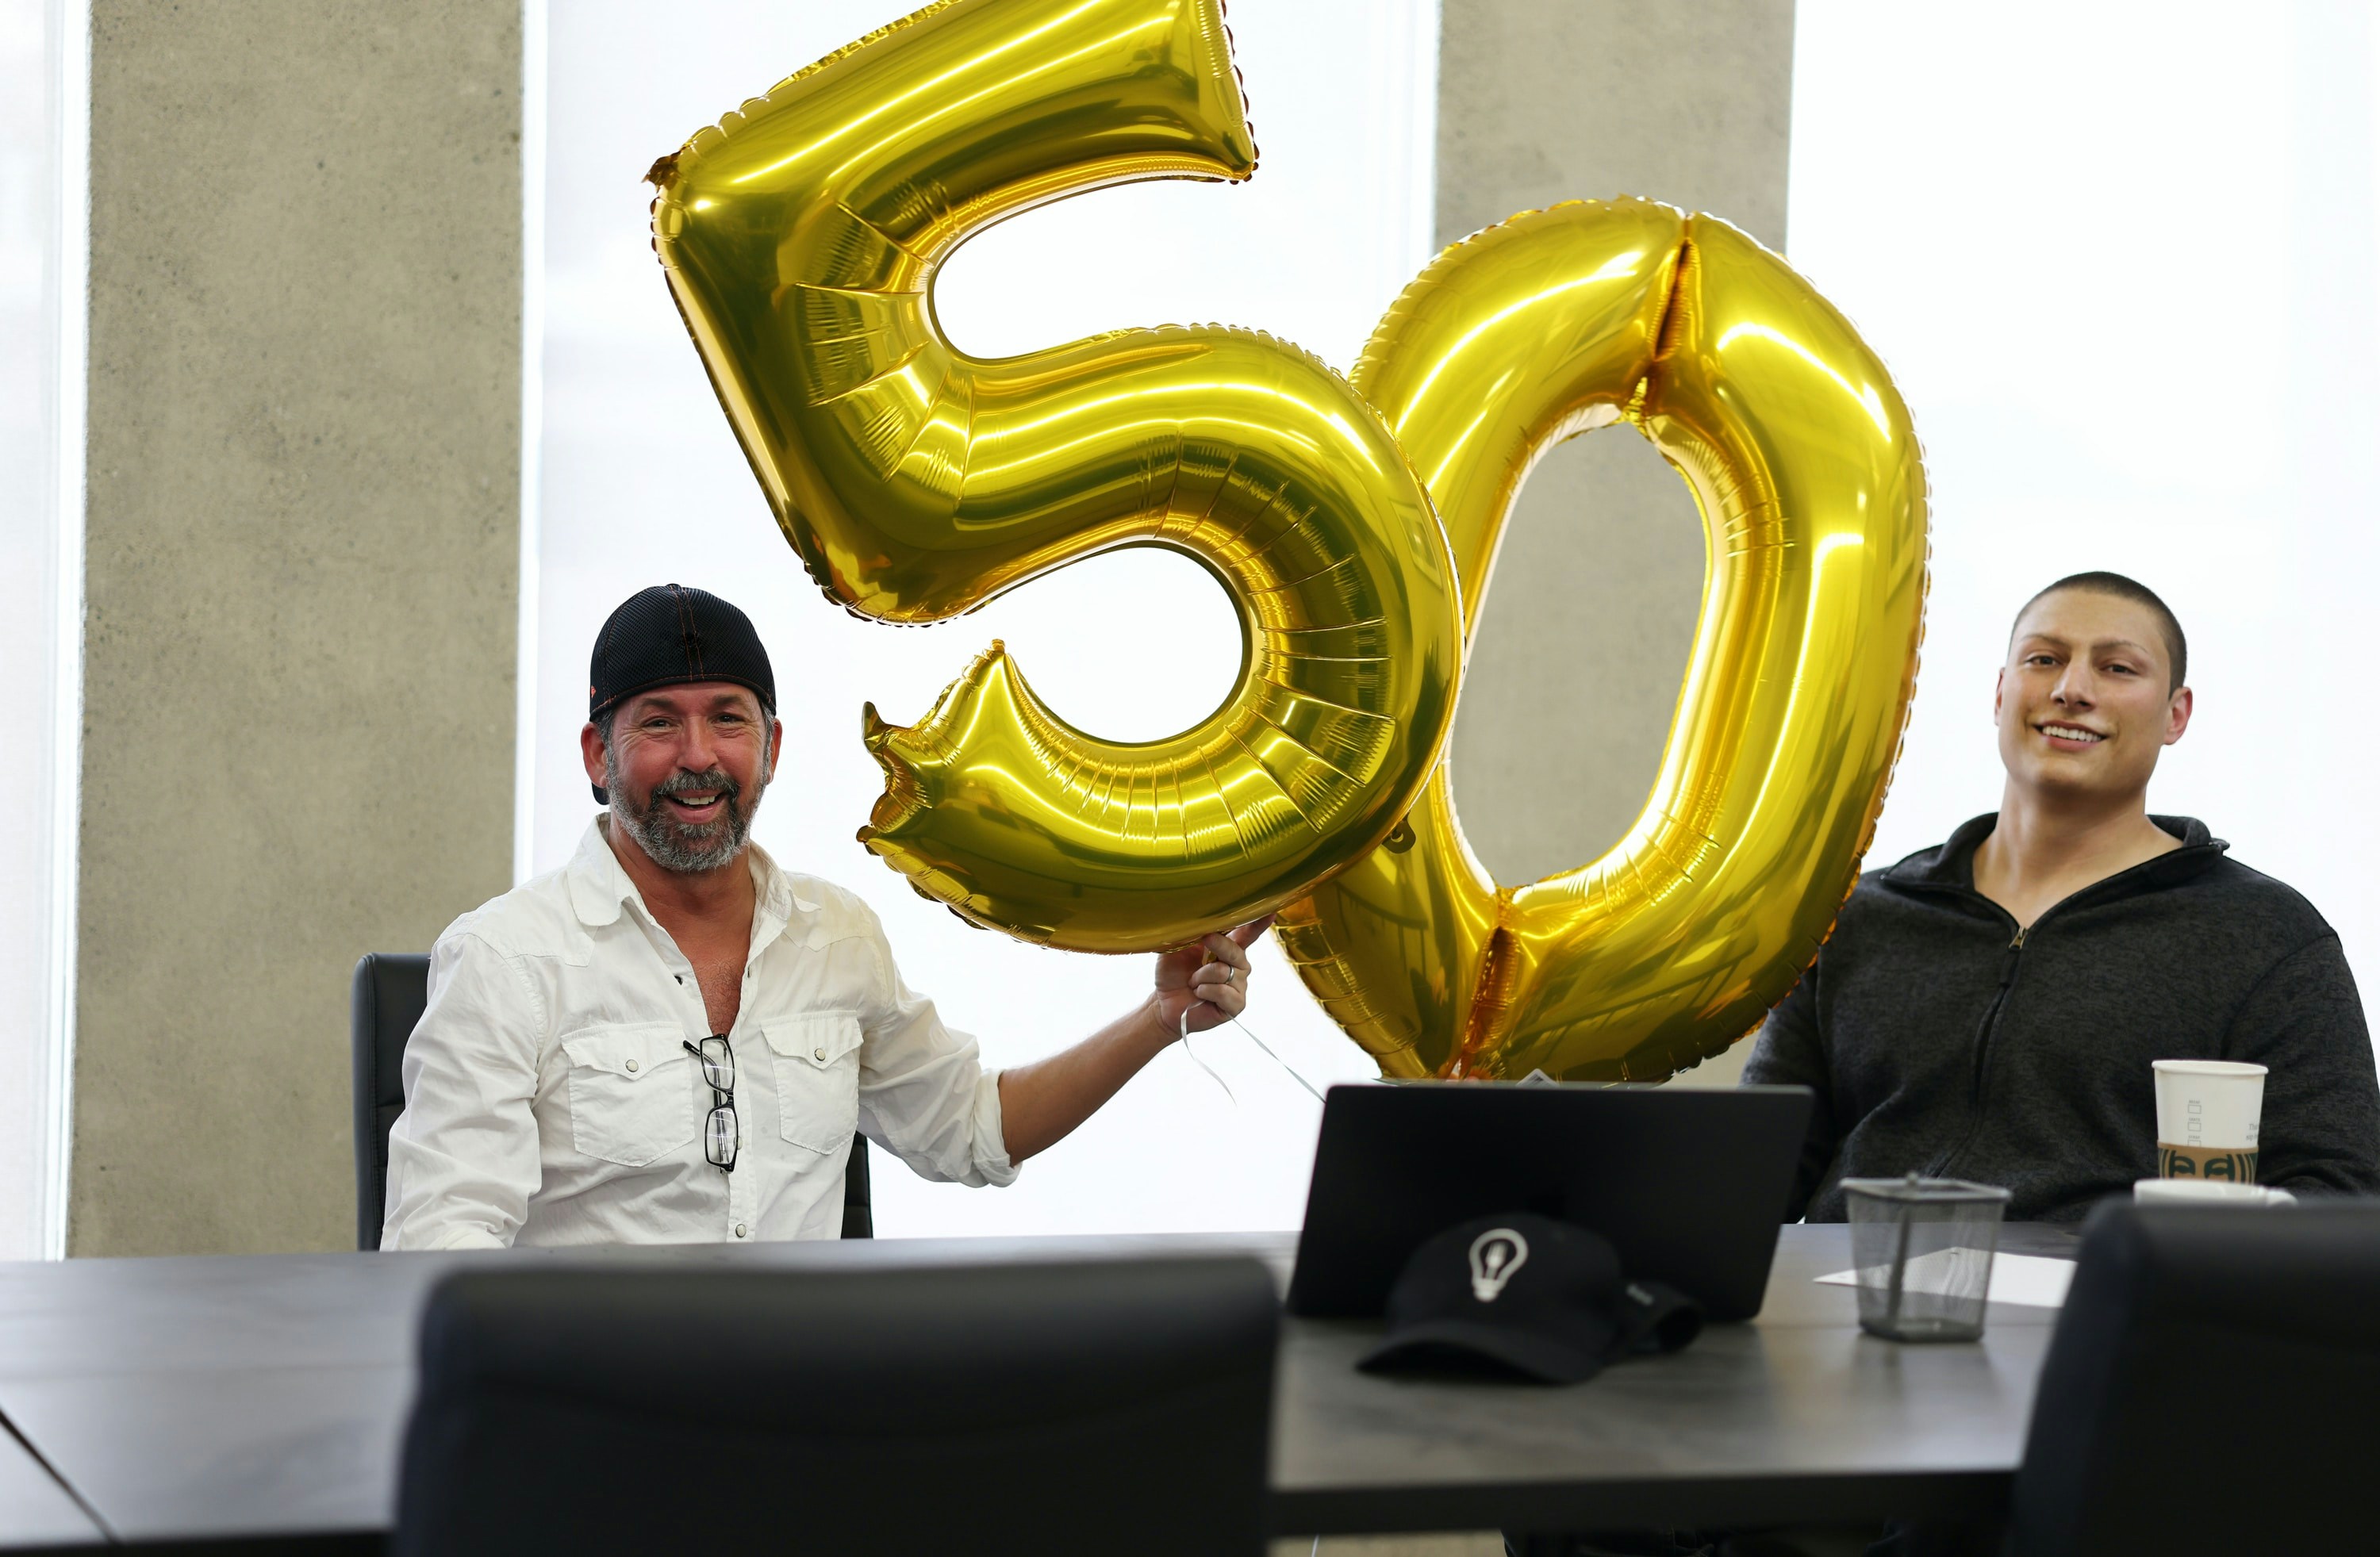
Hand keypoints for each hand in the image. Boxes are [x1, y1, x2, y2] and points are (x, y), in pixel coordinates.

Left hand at [1153, 918, 1271, 1037]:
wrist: (1163, 1004)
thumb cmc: (1172, 975)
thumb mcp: (1177, 949)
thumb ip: (1192, 934)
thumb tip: (1201, 920)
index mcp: (1227, 949)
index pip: (1246, 935)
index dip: (1258, 924)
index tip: (1270, 913)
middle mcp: (1237, 966)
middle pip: (1236, 952)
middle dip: (1218, 945)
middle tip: (1205, 941)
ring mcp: (1238, 986)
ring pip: (1224, 972)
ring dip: (1201, 977)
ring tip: (1192, 982)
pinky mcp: (1235, 1004)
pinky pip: (1223, 992)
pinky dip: (1205, 991)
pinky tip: (1199, 993)